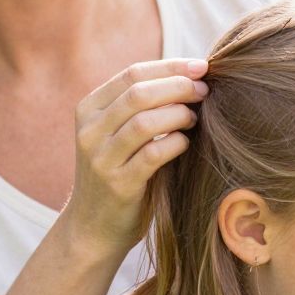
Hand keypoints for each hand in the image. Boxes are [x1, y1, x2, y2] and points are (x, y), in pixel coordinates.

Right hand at [63, 57, 208, 260]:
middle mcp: (89, 131)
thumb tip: (193, 75)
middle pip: (139, 93)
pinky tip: (186, 144)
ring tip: (195, 118)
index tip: (202, 66)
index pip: (132, 73)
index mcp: (89, 109)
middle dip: (179, 86)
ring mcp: (100, 158)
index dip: (171, 66)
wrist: (93, 227)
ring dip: (179, 114)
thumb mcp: (118, 133)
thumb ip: (142, 106)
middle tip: (205, 91)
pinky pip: (153, 155)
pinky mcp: (117, 185)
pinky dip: (176, 143)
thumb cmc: (119, 171)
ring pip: (144, 121)